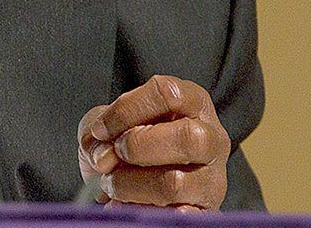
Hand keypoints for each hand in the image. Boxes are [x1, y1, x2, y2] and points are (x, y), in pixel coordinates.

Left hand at [78, 74, 230, 211]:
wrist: (135, 183)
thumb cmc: (126, 142)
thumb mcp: (107, 123)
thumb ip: (98, 129)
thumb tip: (103, 157)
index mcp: (192, 103)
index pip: (168, 94)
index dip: (127, 110)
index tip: (101, 128)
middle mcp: (211, 138)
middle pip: (188, 137)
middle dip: (136, 146)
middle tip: (115, 154)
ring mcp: (212, 179)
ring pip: (174, 183)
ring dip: (129, 185)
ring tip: (113, 184)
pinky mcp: (205, 212)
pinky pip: (177, 217)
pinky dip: (142, 211)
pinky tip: (127, 205)